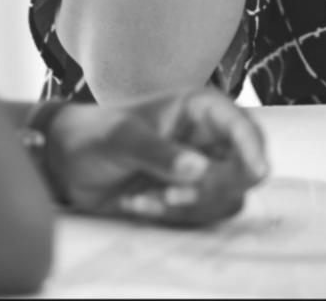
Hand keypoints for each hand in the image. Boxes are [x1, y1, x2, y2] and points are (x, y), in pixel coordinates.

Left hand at [46, 87, 269, 225]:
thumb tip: (199, 169)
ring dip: (189, 205)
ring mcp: (202, 168)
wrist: (68, 165)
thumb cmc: (94, 135)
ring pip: (227, 196)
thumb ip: (160, 153)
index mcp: (198, 109)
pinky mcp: (191, 195)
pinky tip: (141, 202)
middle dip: (213, 187)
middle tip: (174, 194)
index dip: (254, 147)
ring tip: (148, 197)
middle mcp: (208, 138)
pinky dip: (175, 216)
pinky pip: (204, 215)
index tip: (257, 172)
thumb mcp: (122, 139)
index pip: (242, 125)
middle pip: (245, 168)